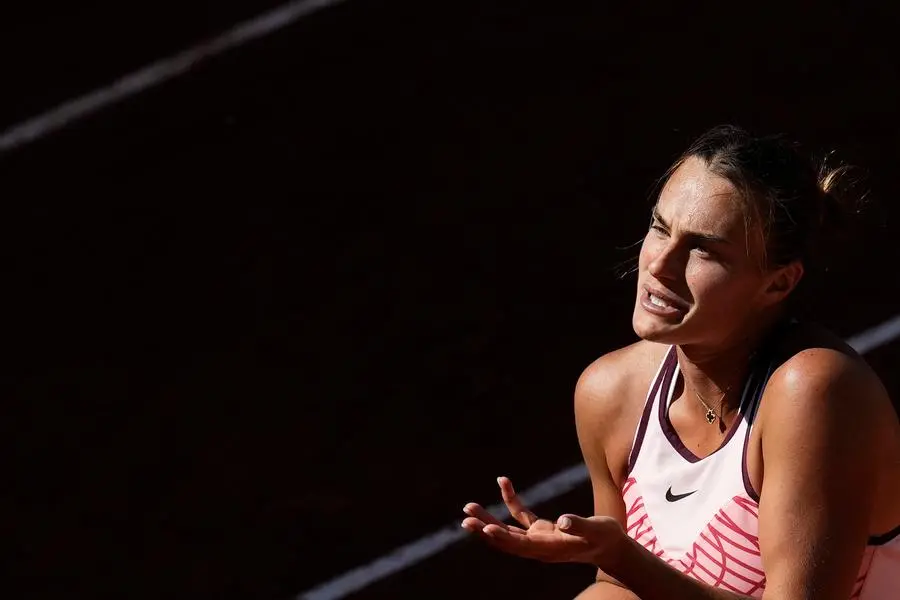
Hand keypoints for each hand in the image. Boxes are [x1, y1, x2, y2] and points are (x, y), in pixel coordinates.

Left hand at [461, 476, 625, 565]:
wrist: (610, 547)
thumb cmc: (605, 538)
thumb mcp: (596, 531)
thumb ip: (580, 525)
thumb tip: (563, 520)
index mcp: (550, 549)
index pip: (521, 545)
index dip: (503, 538)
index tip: (486, 529)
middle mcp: (539, 547)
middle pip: (506, 541)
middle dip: (485, 530)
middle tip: (465, 519)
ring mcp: (538, 539)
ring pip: (507, 531)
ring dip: (488, 520)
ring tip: (468, 507)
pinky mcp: (541, 529)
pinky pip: (521, 515)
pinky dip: (511, 500)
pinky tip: (503, 482)